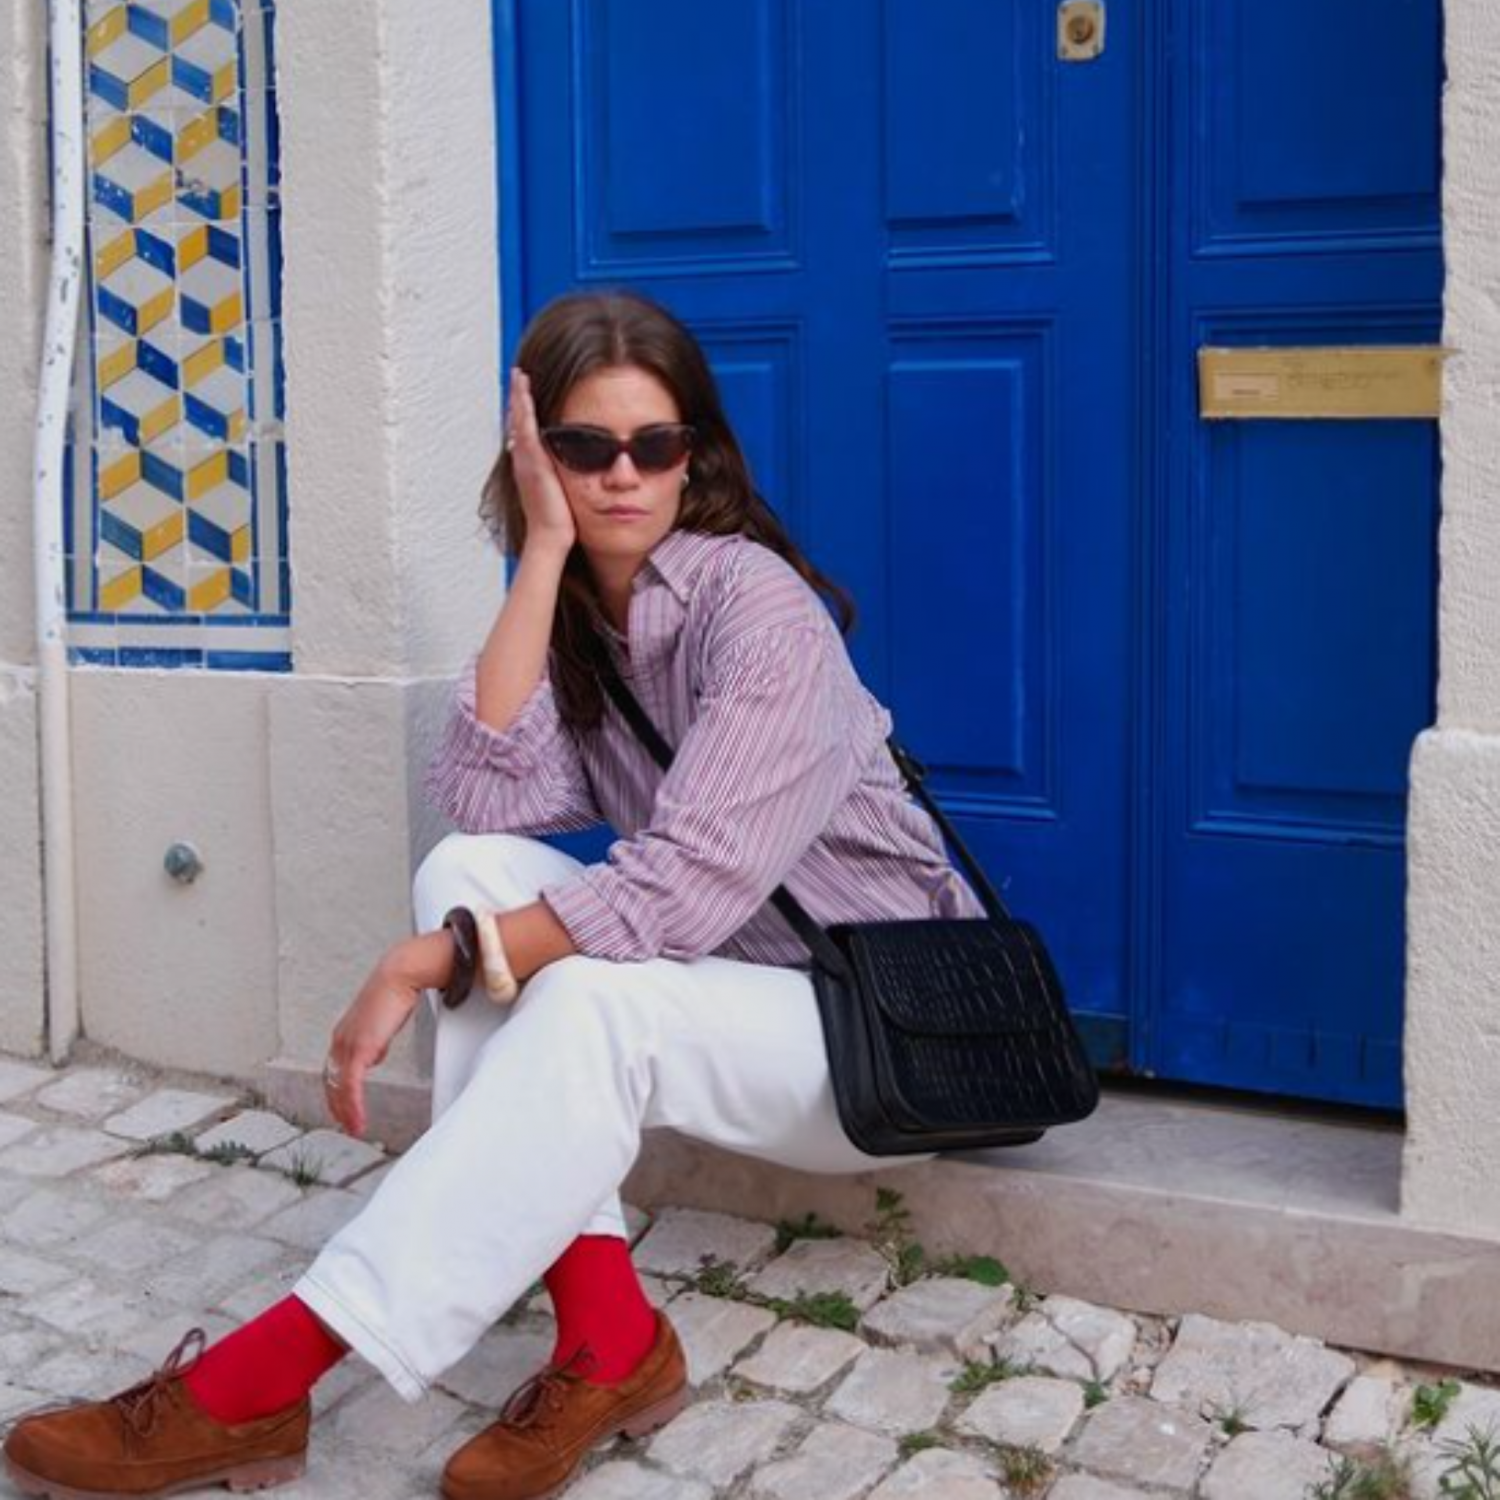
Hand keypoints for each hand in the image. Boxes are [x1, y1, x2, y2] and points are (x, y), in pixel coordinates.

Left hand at [323, 933, 449, 1137]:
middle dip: (337, 1106)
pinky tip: (359, 1118)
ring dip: (345, 1111)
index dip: (336, 1091)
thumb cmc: (394, 991)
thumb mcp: (382, 1022)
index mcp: (345, 1034)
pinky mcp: (358, 1049)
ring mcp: (347, 1045)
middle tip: (345, 1124)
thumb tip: (375, 1054)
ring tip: (354, 1127)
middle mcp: (341, 1041)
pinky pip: (350, 1085)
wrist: (398, 975)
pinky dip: (353, 1105)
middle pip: (331, 1082)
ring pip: (339, 1087)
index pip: (333, 1070)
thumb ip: (375, 1040)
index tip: (343, 1106)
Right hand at [507, 367, 575, 556]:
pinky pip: (525, 429)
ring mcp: (525, 461)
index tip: (524, 393)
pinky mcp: (532, 462)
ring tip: (519, 375)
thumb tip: (562, 468)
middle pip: (516, 421)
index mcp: (529, 466)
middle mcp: (523, 461)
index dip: (522, 411)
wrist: (550, 537)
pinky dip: (524, 410)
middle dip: (517, 397)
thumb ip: (558, 477)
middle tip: (518, 374)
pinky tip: (525, 393)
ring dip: (518, 396)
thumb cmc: (557, 520)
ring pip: (518, 420)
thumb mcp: (558, 491)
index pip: (523, 431)